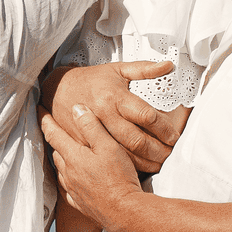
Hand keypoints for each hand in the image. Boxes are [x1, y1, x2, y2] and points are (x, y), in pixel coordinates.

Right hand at [42, 61, 188, 173]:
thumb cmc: (92, 80)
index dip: (164, 129)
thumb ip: (145, 69)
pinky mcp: (85, 141)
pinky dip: (125, 164)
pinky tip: (139, 166)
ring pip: (123, 152)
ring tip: (160, 162)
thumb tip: (169, 65)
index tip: (174, 136)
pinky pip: (108, 157)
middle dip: (158, 149)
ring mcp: (94, 131)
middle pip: (136, 139)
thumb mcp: (118, 68)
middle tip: (170, 153)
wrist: (57, 89)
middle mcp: (105, 114)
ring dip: (145, 161)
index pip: (146, 115)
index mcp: (115, 96)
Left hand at [42, 102, 147, 227]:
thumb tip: (77, 109)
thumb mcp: (108, 146)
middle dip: (57, 140)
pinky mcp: (80, 203)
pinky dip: (69, 180)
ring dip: (63, 159)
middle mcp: (68, 173)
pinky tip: (74, 179)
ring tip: (68, 153)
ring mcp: (72, 189)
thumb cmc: (119, 179)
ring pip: (62, 170)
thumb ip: (91, 127)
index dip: (45, 120)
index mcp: (73, 156)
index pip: (53, 134)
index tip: (40, 110)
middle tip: (58, 130)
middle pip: (57, 152)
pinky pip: (68, 188)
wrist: (125, 213)